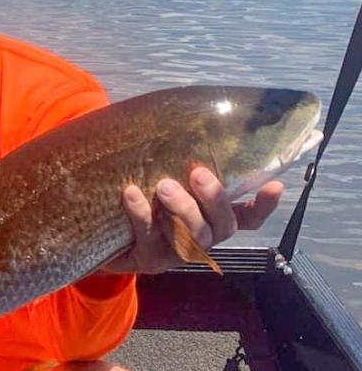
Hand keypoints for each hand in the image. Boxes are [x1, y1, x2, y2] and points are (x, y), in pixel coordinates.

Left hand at [104, 167, 283, 275]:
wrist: (96, 229)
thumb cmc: (139, 192)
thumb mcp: (163, 171)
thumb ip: (183, 154)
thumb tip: (195, 110)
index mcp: (211, 218)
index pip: (249, 217)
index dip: (264, 205)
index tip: (275, 185)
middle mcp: (199, 237)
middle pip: (222, 226)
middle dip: (214, 199)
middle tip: (198, 173)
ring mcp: (174, 252)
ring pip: (191, 237)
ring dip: (181, 210)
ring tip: (164, 185)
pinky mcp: (146, 260)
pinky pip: (148, 239)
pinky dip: (141, 215)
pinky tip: (131, 194)